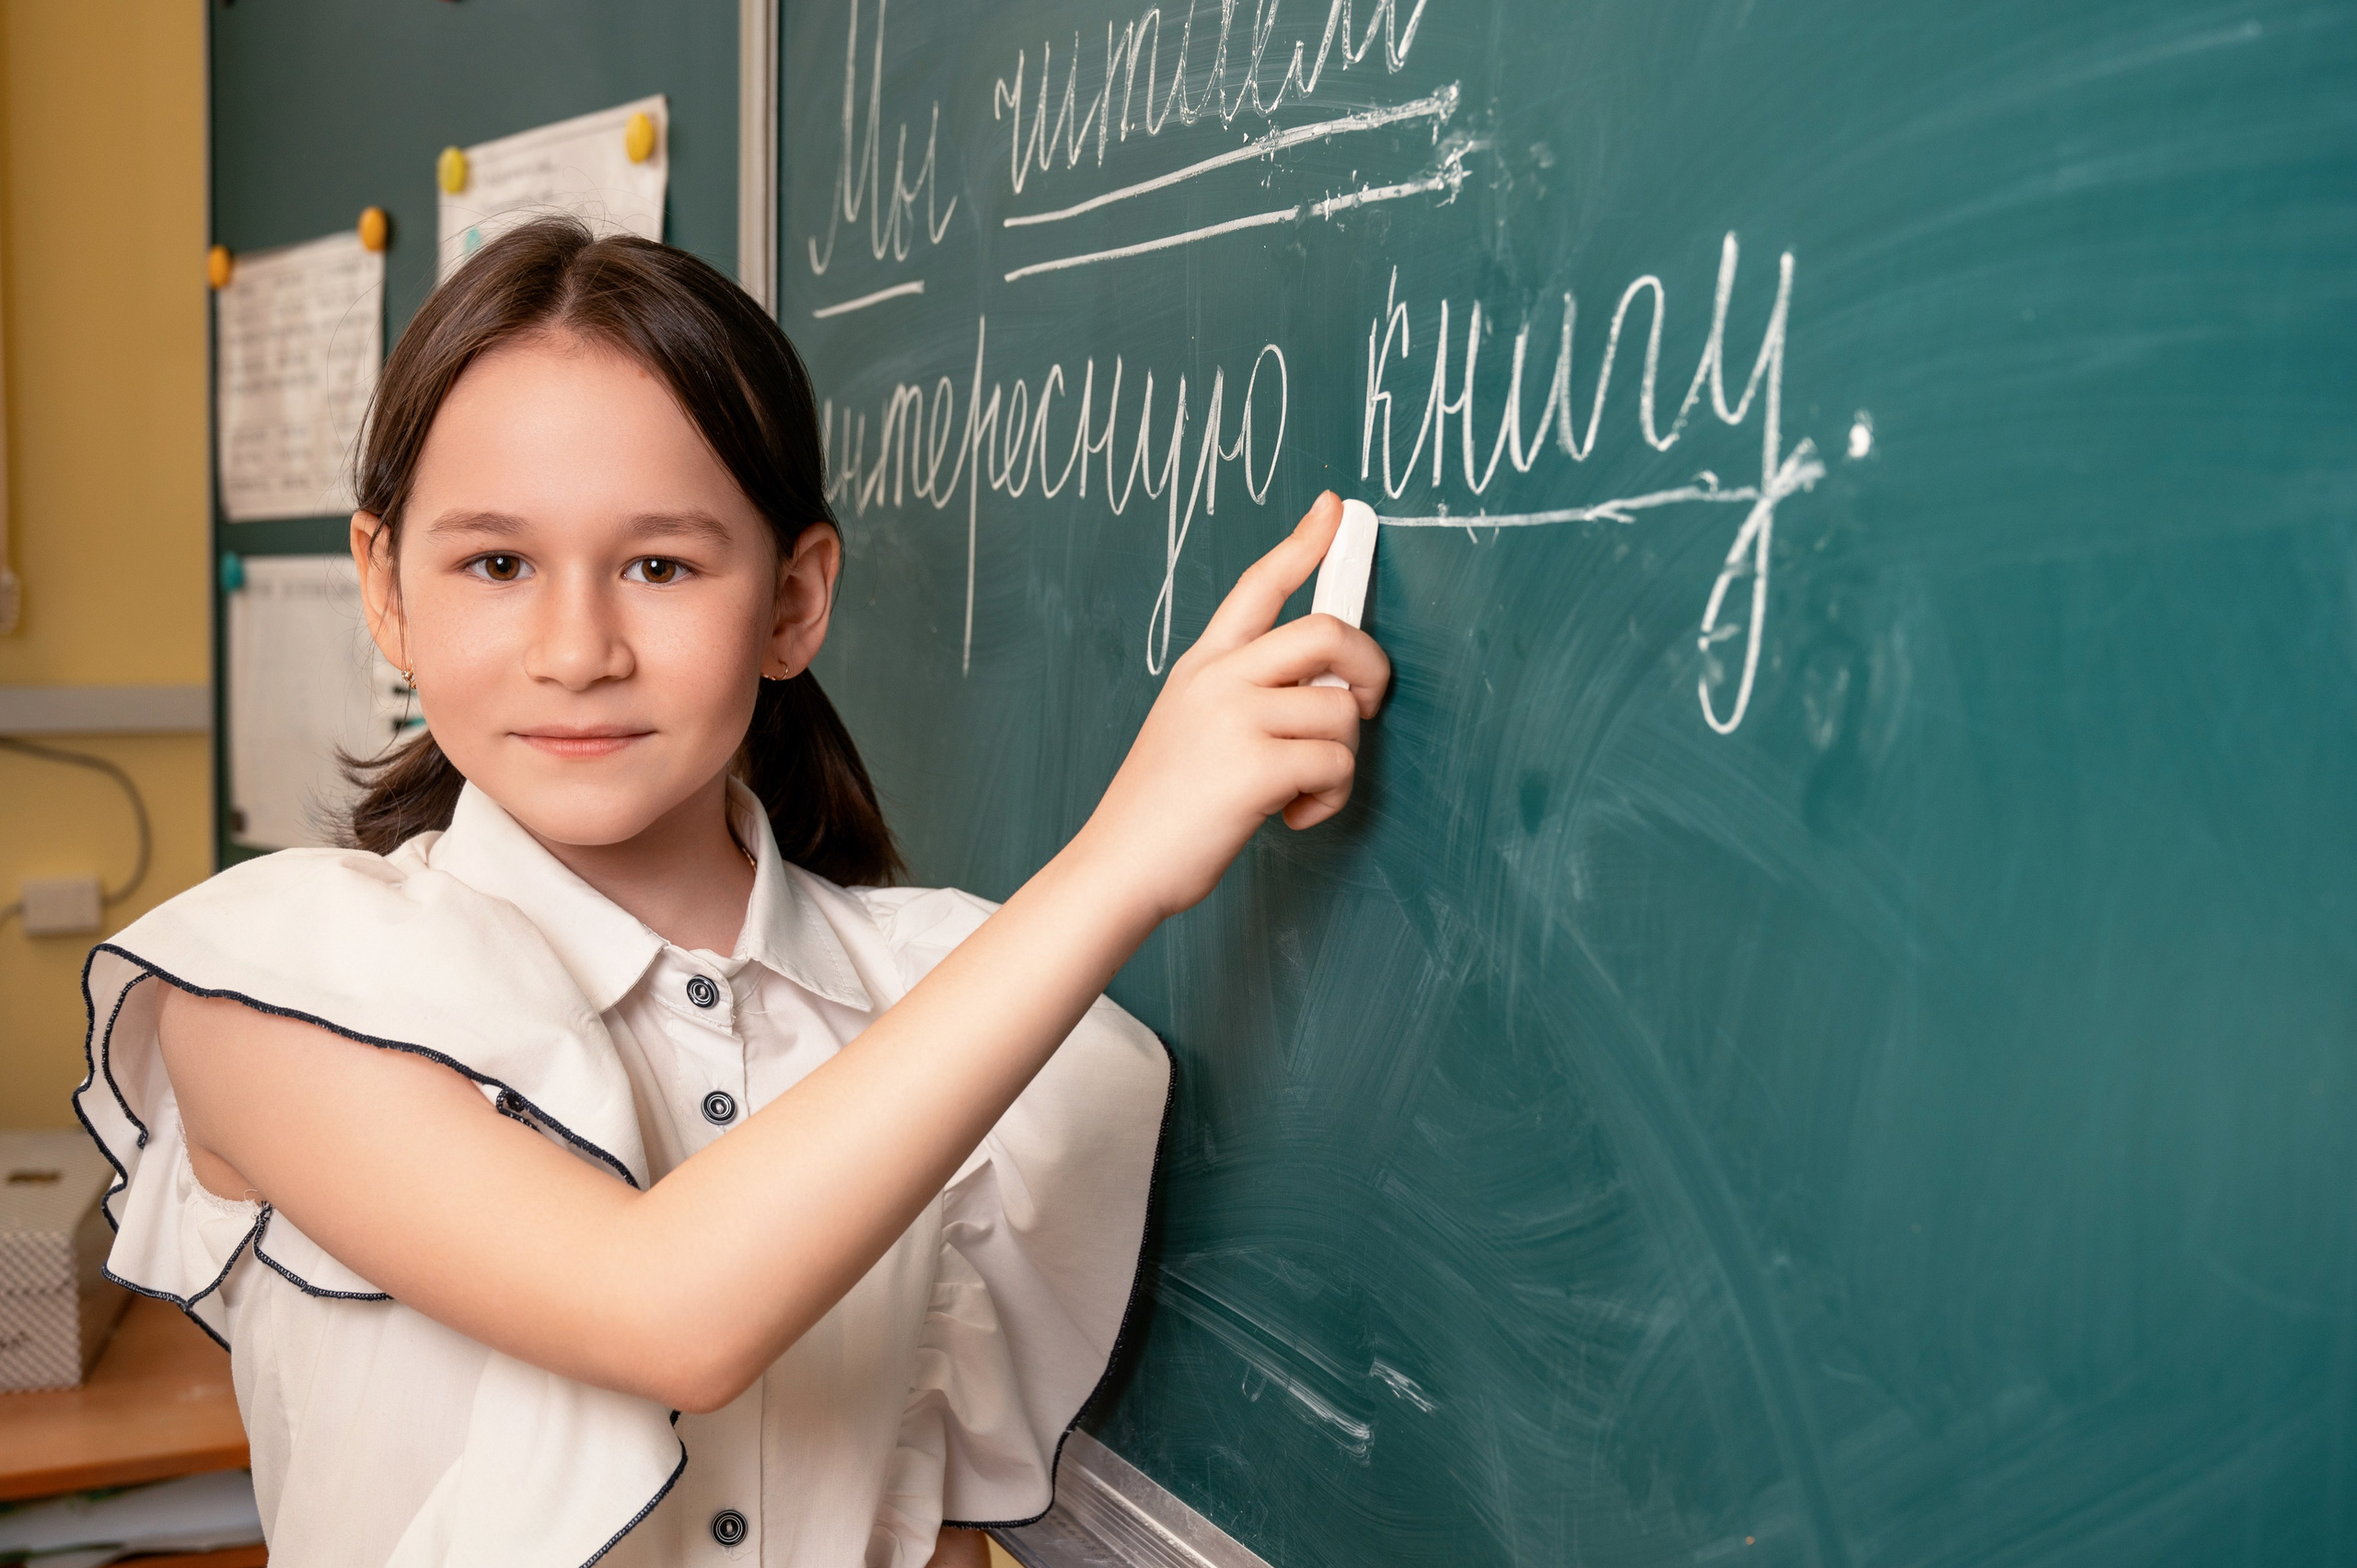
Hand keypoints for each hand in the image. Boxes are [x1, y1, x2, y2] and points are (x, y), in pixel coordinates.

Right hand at [1073, 492, 1390, 921]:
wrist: (1119, 866)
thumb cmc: (1162, 807)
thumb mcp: (1190, 724)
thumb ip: (1246, 692)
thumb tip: (1326, 682)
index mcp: (1203, 665)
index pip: (1258, 586)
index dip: (1303, 543)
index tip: (1334, 510)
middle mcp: (1217, 679)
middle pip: (1327, 631)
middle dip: (1369, 667)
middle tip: (1362, 705)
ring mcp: (1234, 719)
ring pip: (1340, 710)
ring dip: (1340, 758)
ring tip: (1300, 789)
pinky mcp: (1254, 767)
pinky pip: (1336, 763)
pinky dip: (1329, 798)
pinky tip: (1291, 815)